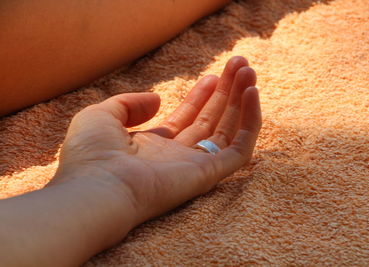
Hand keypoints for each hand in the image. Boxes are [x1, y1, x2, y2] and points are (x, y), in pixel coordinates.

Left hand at [52, 56, 260, 223]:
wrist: (97, 189)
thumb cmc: (92, 156)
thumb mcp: (101, 116)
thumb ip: (129, 103)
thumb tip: (158, 100)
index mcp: (154, 145)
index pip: (187, 118)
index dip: (201, 96)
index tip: (212, 75)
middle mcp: (177, 156)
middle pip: (211, 120)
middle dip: (226, 92)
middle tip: (239, 66)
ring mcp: (194, 166)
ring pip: (228, 131)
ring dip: (241, 101)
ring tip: (249, 72)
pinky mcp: (208, 174)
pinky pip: (240, 148)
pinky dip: (250, 122)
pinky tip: (252, 94)